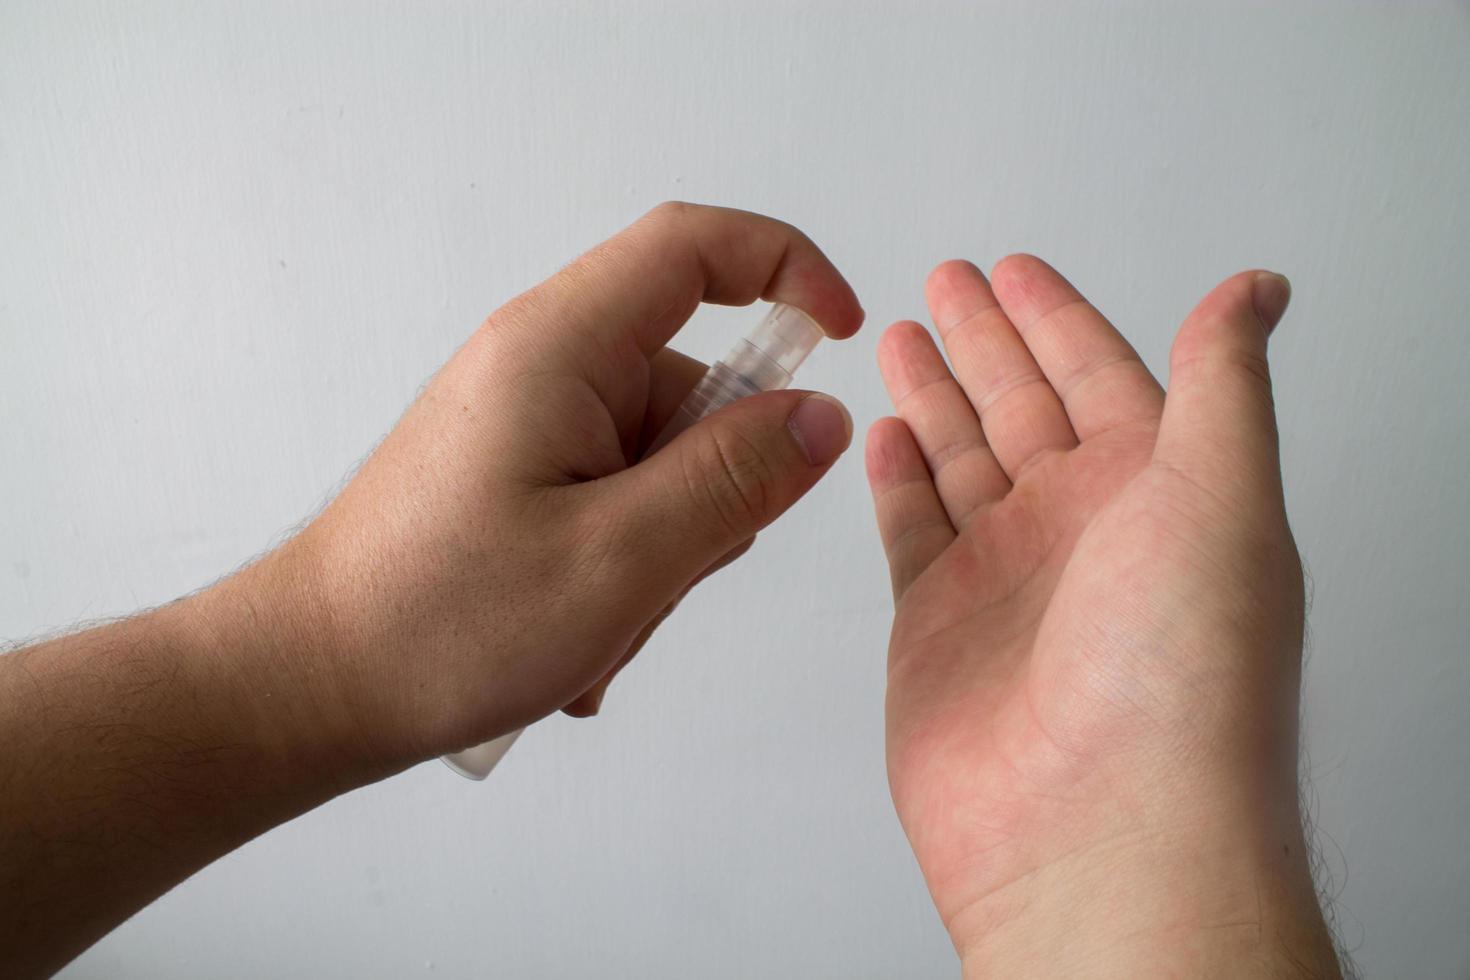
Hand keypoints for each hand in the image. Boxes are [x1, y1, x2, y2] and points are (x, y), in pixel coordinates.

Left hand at [264, 203, 862, 771]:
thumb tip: (821, 417)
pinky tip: (575, 632)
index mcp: (558, 347)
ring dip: (664, 547)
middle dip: (715, 483)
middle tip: (664, 573)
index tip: (844, 336)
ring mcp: (528, 420)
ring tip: (596, 622)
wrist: (307, 685)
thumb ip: (734, 480)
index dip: (787, 267)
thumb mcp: (619, 560)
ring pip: (662, 457)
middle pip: (691, 379)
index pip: (694, 247)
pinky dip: (624, 563)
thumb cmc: (438, 624)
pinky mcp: (519, 470)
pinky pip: (617, 496)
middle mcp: (542, 364)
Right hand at [866, 258, 1338, 974]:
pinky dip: (894, 479)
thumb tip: (1258, 290)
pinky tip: (882, 432)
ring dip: (932, 398)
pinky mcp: (937, 626)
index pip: (1099, 377)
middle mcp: (1081, 532)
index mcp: (1155, 494)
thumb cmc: (1177, 678)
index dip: (1056, 318)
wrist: (1097, 831)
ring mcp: (1005, 579)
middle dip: (983, 342)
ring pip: (960, 462)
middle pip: (1021, 409)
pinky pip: (911, 530)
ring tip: (901, 337)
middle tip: (944, 282)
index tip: (1015, 268)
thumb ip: (1223, 383)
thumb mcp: (1222, 495)